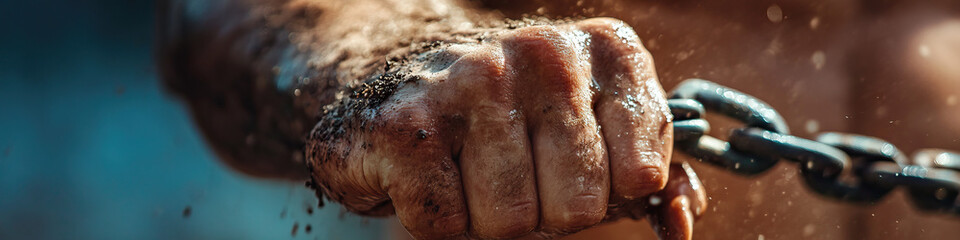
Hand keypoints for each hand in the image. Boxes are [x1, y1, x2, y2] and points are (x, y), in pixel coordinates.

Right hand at [307, 18, 705, 238]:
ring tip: (470, 170)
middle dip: (546, 210)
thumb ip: (648, 173)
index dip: (605, 190)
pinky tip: (431, 174)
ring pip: (510, 220)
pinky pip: (446, 224)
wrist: (407, 87)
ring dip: (487, 216)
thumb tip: (683, 221)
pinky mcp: (409, 124)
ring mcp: (474, 81)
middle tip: (516, 174)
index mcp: (607, 51)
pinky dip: (438, 219)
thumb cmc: (516, 120)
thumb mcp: (598, 129)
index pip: (642, 175)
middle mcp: (545, 53)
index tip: (573, 163)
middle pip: (578, 207)